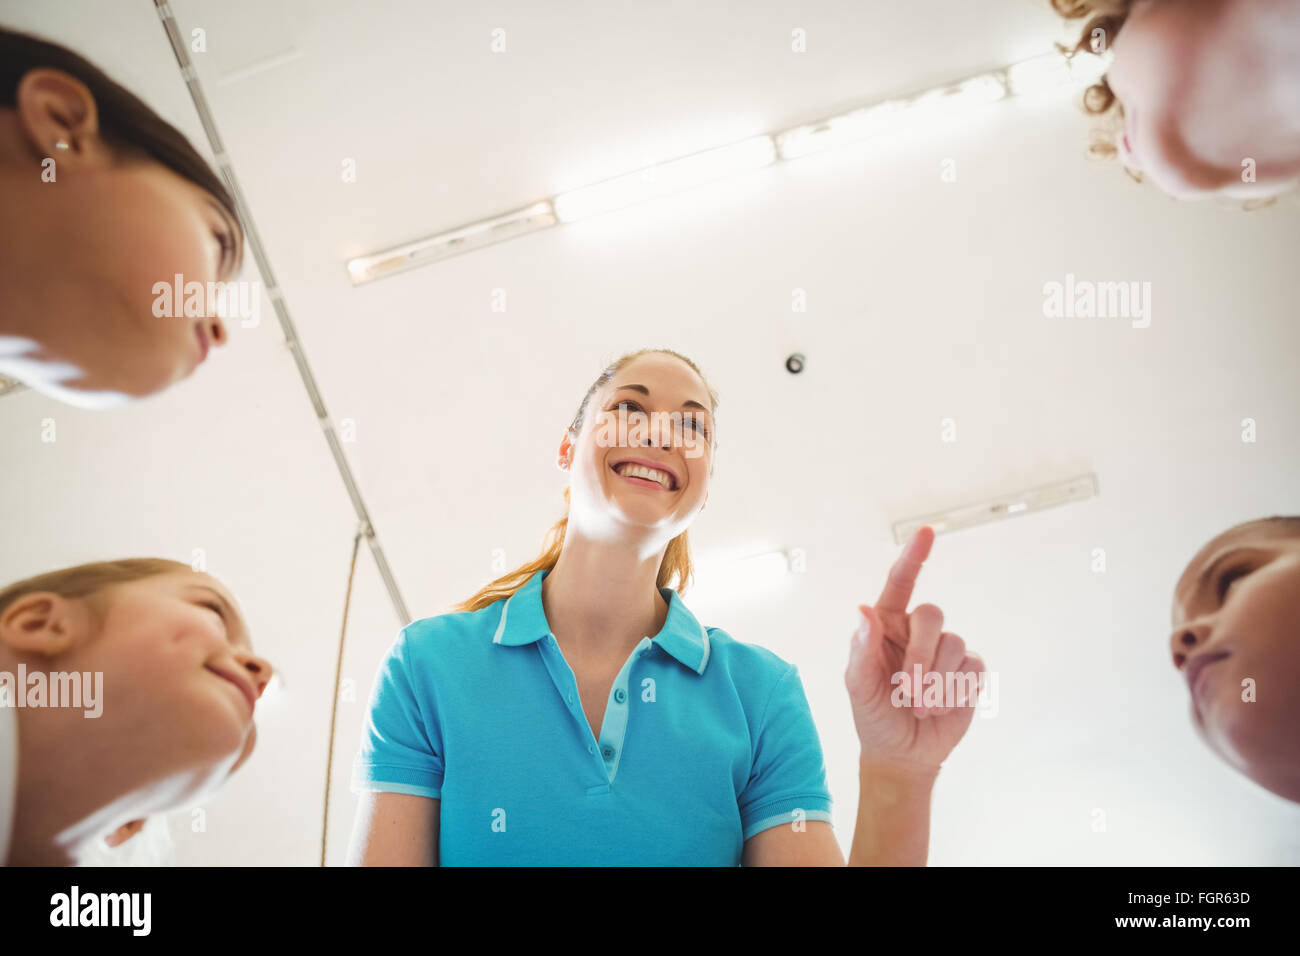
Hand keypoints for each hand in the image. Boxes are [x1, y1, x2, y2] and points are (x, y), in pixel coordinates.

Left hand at [844, 526, 984, 775]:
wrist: (903, 752)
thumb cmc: (874, 715)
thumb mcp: (858, 686)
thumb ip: (861, 649)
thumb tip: (863, 610)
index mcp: (886, 624)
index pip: (901, 581)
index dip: (914, 556)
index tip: (926, 532)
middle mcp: (916, 630)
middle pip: (932, 615)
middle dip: (920, 655)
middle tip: (908, 690)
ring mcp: (945, 649)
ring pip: (954, 642)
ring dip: (936, 679)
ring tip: (920, 706)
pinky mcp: (968, 671)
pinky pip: (972, 666)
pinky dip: (955, 690)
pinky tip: (940, 706)